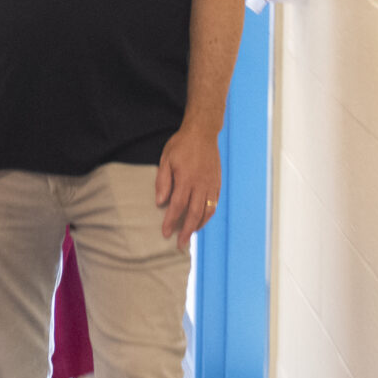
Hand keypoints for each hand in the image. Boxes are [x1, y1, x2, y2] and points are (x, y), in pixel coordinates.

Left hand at [155, 121, 222, 243]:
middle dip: (186, 231)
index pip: (178, 206)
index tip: (165, 233)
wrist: (203, 132)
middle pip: (195, 213)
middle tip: (180, 245)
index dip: (171, 221)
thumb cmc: (181, 145)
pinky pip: (214, 204)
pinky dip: (208, 215)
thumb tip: (160, 202)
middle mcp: (201, 184)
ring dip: (198, 226)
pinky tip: (201, 221)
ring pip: (207, 211)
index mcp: (187, 178)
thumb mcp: (166, 160)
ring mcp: (211, 184)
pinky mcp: (217, 183)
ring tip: (190, 236)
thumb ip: (163, 181)